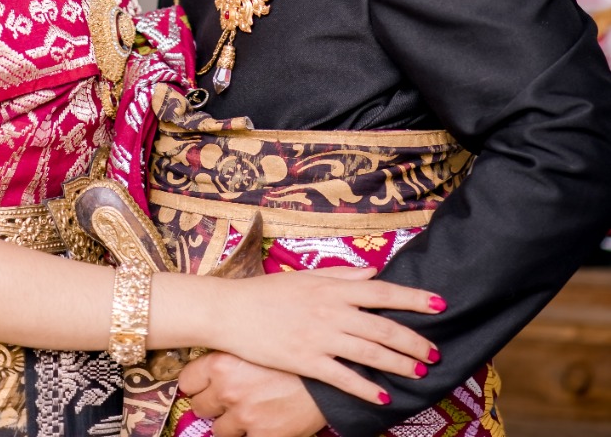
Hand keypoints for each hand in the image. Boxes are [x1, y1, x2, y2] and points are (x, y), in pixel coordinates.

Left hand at [180, 354, 326, 436]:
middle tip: (227, 396)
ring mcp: (244, 415)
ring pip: (218, 429)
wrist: (327, 375)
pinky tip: (258, 421)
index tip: (202, 384)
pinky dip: (248, 433)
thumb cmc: (293, 354)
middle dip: (213, 403)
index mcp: (222, 362)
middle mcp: (228, 390)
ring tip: (245, 409)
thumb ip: (233, 347)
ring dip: (229, 421)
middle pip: (200, 405)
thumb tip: (216, 344)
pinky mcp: (262, 435)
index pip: (188, 380)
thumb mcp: (258, 342)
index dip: (196, 383)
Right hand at [205, 265, 441, 402]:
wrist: (232, 311)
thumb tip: (374, 273)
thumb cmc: (268, 293)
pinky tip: (383, 397)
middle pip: (382, 326)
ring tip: (420, 373)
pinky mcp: (306, 361)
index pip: (381, 291)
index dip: (412, 298)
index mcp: (332, 287)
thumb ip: (342, 275)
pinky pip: (343, 377)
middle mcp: (331, 310)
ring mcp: (319, 337)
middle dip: (413, 340)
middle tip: (435, 351)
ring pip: (369, 351)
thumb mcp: (306, 276)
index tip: (439, 304)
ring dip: (398, 364)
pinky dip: (365, 388)